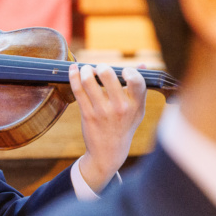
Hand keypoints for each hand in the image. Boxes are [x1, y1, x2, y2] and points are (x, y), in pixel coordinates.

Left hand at [70, 63, 146, 192]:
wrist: (109, 152)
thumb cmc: (124, 126)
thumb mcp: (138, 110)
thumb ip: (139, 87)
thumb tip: (141, 64)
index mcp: (136, 105)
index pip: (137, 81)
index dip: (129, 71)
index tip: (123, 71)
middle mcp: (120, 107)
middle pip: (108, 76)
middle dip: (101, 67)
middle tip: (99, 68)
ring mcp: (102, 111)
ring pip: (89, 81)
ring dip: (85, 70)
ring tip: (86, 69)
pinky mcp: (87, 114)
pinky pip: (78, 90)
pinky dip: (74, 76)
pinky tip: (74, 70)